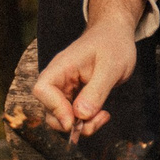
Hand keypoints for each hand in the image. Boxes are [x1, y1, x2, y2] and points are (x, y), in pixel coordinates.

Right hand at [31, 0, 143, 137]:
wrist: (116, 34)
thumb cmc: (113, 44)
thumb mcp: (111, 67)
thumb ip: (96, 91)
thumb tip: (80, 115)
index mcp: (62, 67)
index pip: (42, 89)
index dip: (54, 108)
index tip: (73, 120)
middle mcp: (59, 79)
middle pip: (49, 110)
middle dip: (71, 123)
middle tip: (97, 120)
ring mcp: (66, 88)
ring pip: (62, 117)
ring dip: (81, 125)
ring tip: (103, 116)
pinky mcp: (75, 96)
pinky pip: (74, 115)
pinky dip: (87, 121)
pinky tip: (103, 114)